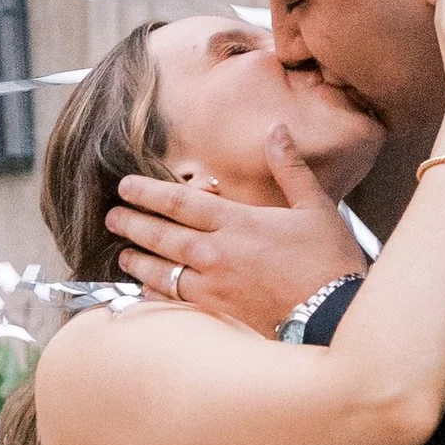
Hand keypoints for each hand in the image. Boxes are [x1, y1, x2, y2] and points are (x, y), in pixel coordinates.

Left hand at [106, 127, 366, 335]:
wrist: (333, 314)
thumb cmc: (328, 260)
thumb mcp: (315, 207)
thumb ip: (289, 168)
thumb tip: (275, 130)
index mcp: (238, 221)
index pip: (180, 201)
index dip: (147, 192)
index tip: (125, 186)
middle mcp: (218, 252)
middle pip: (162, 234)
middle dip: (132, 223)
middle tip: (111, 217)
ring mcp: (214, 284)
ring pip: (162, 269)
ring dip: (138, 259)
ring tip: (122, 254)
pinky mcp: (218, 311)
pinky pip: (176, 299)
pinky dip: (156, 293)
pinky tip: (146, 290)